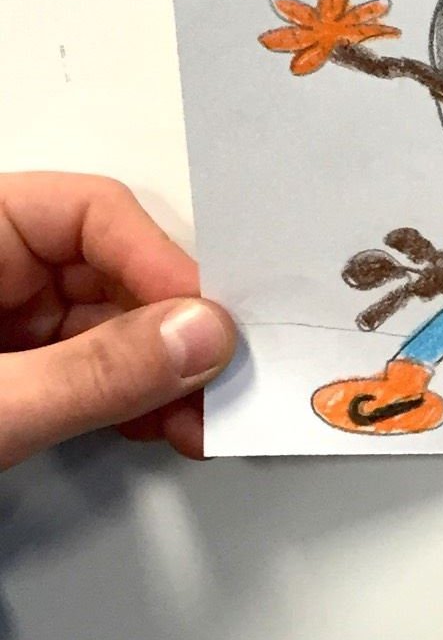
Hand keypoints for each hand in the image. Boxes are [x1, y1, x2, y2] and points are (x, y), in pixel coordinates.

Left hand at [0, 173, 235, 468]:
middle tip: (223, 382)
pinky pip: (94, 370)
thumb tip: (199, 337)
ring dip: (167, 375)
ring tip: (202, 422)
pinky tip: (165, 426)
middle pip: (115, 272)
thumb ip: (93, 371)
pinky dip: (136, 400)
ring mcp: (5, 321)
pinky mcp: (15, 375)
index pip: (91, 213)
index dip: (160, 264)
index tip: (211, 324)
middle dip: (176, 332)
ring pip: (114, 327)